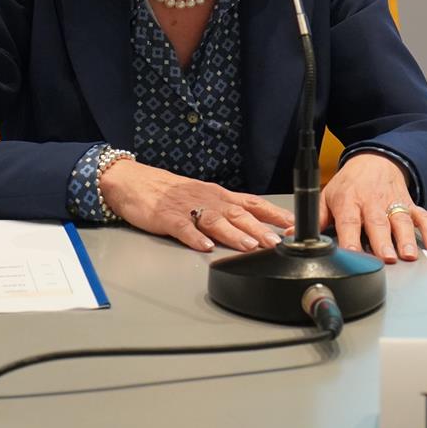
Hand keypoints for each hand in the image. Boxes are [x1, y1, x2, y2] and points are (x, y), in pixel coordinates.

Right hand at [99, 159, 292, 252]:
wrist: (133, 180)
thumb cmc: (169, 191)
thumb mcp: (203, 196)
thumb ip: (225, 212)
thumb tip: (254, 228)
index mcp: (218, 195)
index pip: (252, 203)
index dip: (273, 213)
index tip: (293, 224)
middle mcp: (207, 199)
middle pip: (237, 213)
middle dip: (258, 228)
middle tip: (276, 241)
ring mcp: (186, 207)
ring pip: (214, 220)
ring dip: (233, 233)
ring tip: (248, 245)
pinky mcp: (165, 217)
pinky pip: (182, 228)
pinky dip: (194, 237)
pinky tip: (204, 247)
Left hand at [319, 152, 426, 262]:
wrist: (375, 160)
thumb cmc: (350, 184)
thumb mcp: (328, 196)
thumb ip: (315, 219)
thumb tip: (292, 235)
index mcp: (349, 201)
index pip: (349, 223)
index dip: (350, 240)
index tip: (352, 255)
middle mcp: (373, 203)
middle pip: (378, 224)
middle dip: (382, 241)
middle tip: (386, 257)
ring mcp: (393, 204)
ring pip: (401, 221)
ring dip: (406, 238)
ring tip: (408, 254)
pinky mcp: (410, 205)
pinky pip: (423, 217)